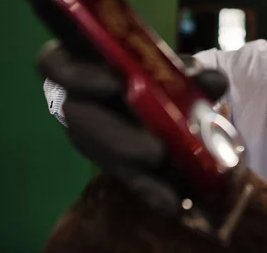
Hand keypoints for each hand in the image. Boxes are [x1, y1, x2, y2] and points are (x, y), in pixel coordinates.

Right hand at [38, 40, 228, 216]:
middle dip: (118, 138)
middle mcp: (76, 101)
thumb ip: (187, 71)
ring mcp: (90, 136)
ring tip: (170, 184)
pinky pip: (126, 179)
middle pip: (79, 120)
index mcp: (81, 63)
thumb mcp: (168, 65)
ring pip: (102, 156)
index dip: (76, 74)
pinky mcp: (112, 162)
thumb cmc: (152, 68)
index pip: (53, 64)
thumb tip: (213, 82)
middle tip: (156, 151)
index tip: (112, 83)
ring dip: (137, 172)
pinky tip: (172, 204)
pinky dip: (152, 192)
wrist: (156, 91)